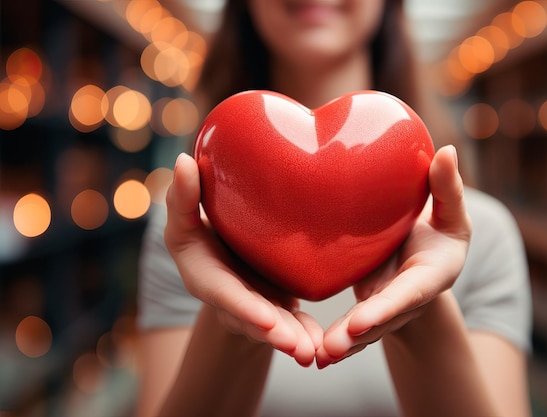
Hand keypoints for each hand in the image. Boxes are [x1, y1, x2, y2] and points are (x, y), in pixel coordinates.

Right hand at [164, 153, 322, 366]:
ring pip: (275, 326)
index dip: (244, 308)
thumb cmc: (200, 226)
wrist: (223, 247)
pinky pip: (292, 322)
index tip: (267, 320)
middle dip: (275, 335)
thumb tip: (182, 161)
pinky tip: (324, 344)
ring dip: (295, 340)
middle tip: (300, 349)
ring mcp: (253, 304)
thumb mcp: (184, 214)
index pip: (224, 293)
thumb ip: (183, 196)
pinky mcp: (274, 305)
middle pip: (252, 319)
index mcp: (204, 274)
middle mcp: (228, 297)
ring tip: (314, 351)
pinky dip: (307, 334)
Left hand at [316, 145, 471, 367]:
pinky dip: (334, 341)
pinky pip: (350, 327)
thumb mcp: (451, 211)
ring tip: (317, 356)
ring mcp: (385, 308)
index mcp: (430, 275)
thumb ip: (448, 188)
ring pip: (363, 331)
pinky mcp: (367, 308)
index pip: (408, 293)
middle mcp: (406, 299)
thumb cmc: (439, 230)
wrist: (422, 253)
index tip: (363, 320)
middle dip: (358, 336)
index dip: (387, 307)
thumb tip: (447, 150)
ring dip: (342, 345)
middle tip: (332, 348)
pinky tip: (312, 353)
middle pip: (382, 320)